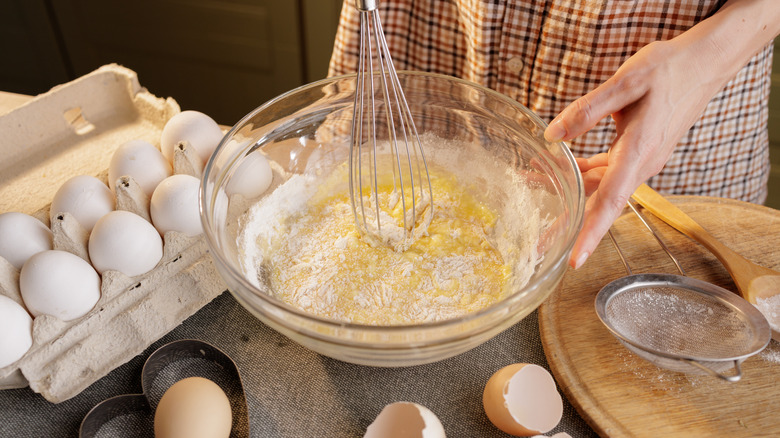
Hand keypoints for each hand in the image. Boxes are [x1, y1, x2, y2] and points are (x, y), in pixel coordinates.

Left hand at [543, 0, 779, 268]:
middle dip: (571, 226)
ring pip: (600, 186)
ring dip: (569, 192)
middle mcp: (641, 164)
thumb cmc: (669, 69)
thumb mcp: (625, 82)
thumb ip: (587, 110)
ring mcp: (640, 160)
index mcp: (639, 151)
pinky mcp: (637, 152)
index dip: (591, 232)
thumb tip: (552, 137)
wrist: (704, 62)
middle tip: (541, 245)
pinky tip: (559, 166)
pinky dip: (582, 172)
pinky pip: (606, 170)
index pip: (612, 201)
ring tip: (533, 193)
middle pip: (601, 203)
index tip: (575, 259)